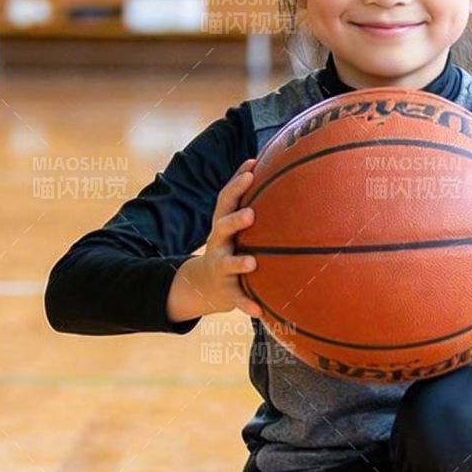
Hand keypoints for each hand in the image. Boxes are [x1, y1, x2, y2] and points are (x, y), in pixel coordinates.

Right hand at [166, 158, 264, 321]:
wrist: (207, 283)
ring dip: (238, 263)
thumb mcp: (233, 222)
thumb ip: (247, 197)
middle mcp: (218, 243)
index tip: (251, 169)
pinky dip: (246, 304)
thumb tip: (263, 159)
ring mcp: (220, 267)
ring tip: (252, 263)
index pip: (226, 200)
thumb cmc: (231, 244)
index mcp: (223, 223)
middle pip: (222, 227)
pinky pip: (236, 298)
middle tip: (251, 214)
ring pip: (227, 264)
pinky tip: (260, 311)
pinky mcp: (226, 290)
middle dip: (235, 220)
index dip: (236, 184)